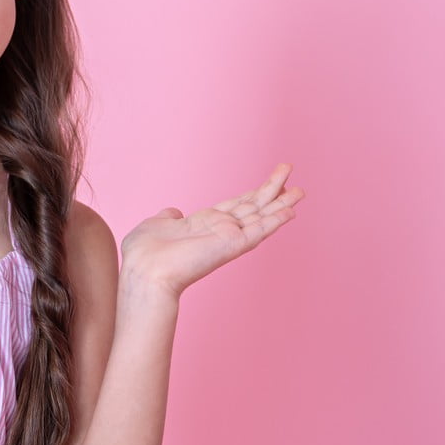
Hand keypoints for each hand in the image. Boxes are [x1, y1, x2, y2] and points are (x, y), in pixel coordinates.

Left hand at [119, 163, 303, 302]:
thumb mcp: (156, 225)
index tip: (269, 183)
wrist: (144, 271)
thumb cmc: (144, 253)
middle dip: (272, 190)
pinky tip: (291, 210)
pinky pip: (259, 231)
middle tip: (290, 172)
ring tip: (301, 190)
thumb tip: (172, 212)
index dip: (252, 194)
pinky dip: (276, 220)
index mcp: (203, 224)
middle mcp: (220, 230)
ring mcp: (228, 238)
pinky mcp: (233, 245)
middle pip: (253, 206)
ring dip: (281, 203)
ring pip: (261, 216)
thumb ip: (168, 217)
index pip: (235, 205)